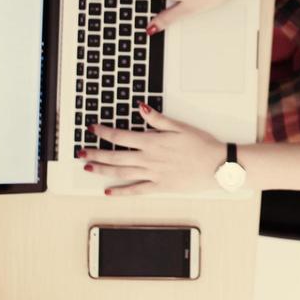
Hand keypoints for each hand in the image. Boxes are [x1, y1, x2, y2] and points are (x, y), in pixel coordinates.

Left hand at [76, 104, 223, 195]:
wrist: (218, 165)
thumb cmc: (202, 145)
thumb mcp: (180, 126)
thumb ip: (157, 119)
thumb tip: (141, 107)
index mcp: (153, 142)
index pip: (121, 136)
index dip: (104, 132)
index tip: (93, 129)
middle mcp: (149, 159)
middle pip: (115, 156)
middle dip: (95, 153)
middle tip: (81, 152)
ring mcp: (153, 174)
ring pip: (121, 172)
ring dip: (102, 169)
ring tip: (88, 167)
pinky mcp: (160, 187)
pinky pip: (136, 190)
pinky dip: (121, 191)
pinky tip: (109, 191)